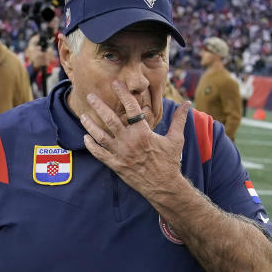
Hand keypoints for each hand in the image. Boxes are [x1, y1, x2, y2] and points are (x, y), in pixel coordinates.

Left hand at [80, 80, 189, 197]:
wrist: (163, 187)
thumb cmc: (169, 162)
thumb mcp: (176, 139)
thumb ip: (179, 120)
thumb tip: (188, 103)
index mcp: (143, 133)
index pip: (131, 108)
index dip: (123, 94)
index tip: (116, 84)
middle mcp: (129, 142)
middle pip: (110, 119)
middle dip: (99, 106)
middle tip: (90, 95)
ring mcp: (121, 154)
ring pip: (101, 136)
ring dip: (90, 125)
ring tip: (83, 115)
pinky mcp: (116, 165)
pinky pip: (100, 154)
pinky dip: (91, 146)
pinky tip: (85, 138)